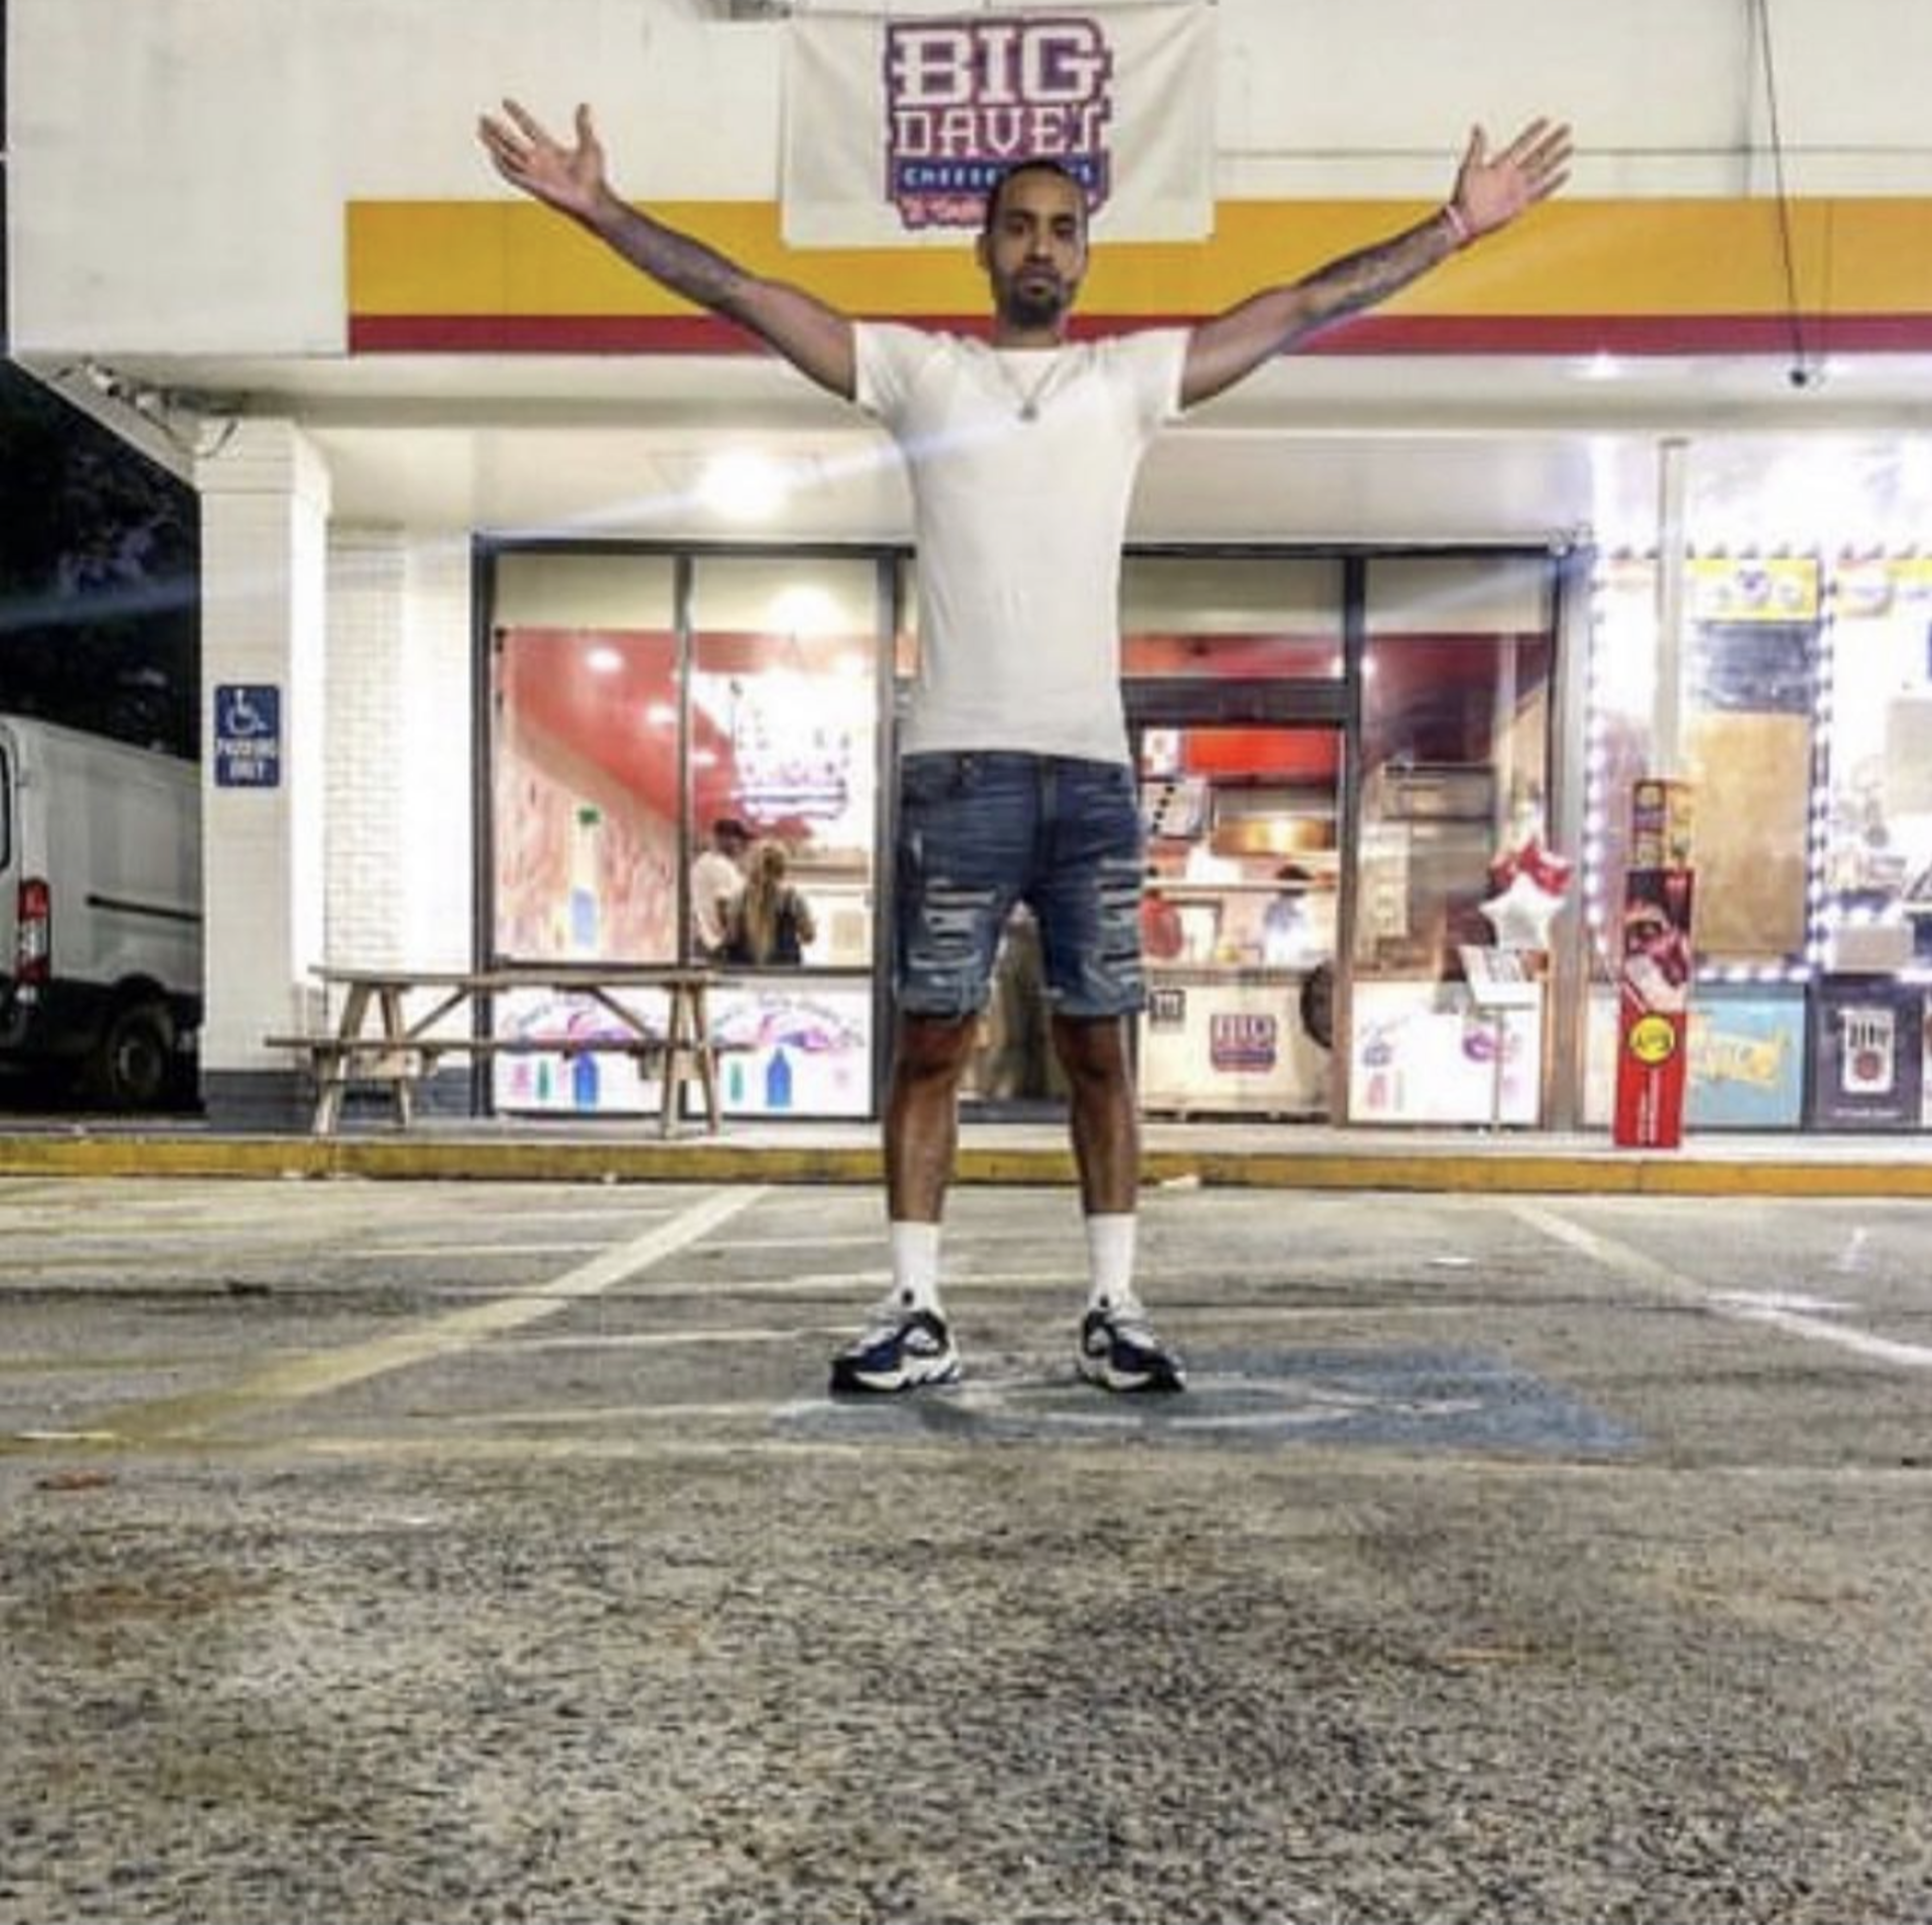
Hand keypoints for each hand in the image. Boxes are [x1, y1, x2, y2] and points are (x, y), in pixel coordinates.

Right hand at [477, 99, 610, 221]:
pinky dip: (502, 165)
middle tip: (483, 117)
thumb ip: (583, 126)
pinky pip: (513, 175)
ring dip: (493, 142)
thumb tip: (585, 105)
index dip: (517, 114)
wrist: (594, 198)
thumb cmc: (594, 177)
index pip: (529, 127)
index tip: (506, 101)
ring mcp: (535, 173)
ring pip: (508, 154)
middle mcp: (539, 160)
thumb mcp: (590, 145)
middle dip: (497, 129)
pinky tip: (491, 154)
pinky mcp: (534, 186)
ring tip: (480, 128)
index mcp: (550, 149)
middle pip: (512, 141)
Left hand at [1448, 118, 1571, 239]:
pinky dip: (1554, 183)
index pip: (1522, 143)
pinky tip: (1565, 173)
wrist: (1463, 221)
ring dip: (1557, 158)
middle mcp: (1513, 175)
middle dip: (1552, 141)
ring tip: (1570, 146)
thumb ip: (1477, 147)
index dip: (1534, 132)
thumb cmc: (1462, 195)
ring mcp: (1518, 189)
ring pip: (1543, 169)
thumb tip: (1478, 125)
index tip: (1546, 120)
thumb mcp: (1469, 167)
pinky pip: (1542, 191)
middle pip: (1538, 154)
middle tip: (1566, 128)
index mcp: (1502, 164)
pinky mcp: (1521, 204)